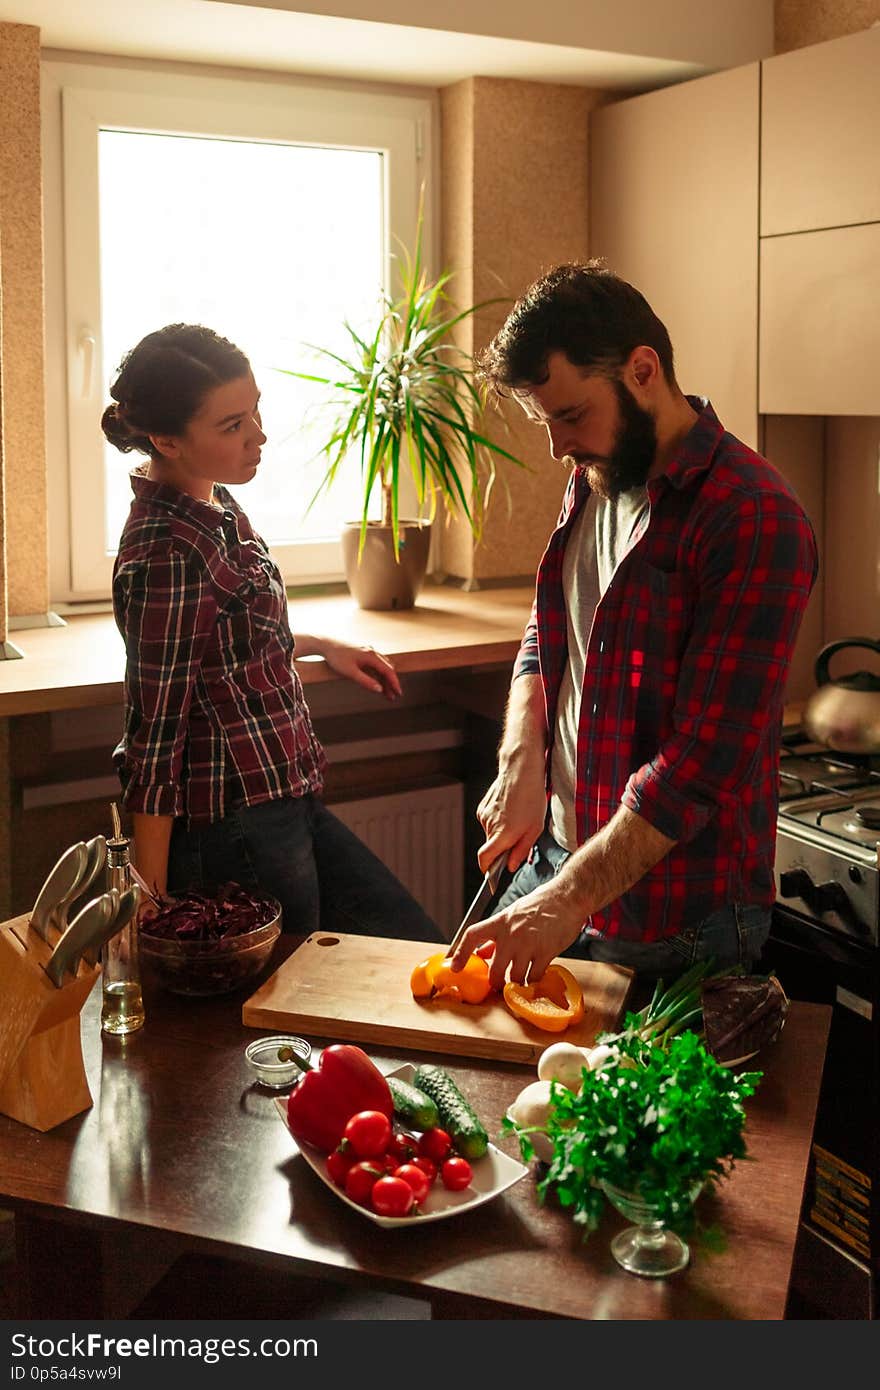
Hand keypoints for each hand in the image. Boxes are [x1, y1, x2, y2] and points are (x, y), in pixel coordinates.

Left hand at [317, 638, 401, 700]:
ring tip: (386, 694)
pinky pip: (375, 665)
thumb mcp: (350, 672)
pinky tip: (378, 683)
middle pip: (387, 669)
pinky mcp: (363, 653)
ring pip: (382, 667)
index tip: (398, 693)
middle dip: (391, 684)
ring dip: (385, 680)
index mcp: (371, 656)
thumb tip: (379, 690)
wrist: (325, 644)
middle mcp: (373, 652)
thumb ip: (365, 681)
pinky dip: (378, 675)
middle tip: (393, 697)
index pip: (388, 671)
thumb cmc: (336, 657)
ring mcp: (368, 652)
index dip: (394, 683)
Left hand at [450, 879, 583, 989]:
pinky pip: (534, 976)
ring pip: (515, 977)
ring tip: (521, 978)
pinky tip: (535, 974)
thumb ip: (497, 934)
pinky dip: (534, 980)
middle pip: (495, 970)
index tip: (455, 966)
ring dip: (517, 982)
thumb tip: (483, 952)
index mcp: (500, 921)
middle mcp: (511, 934)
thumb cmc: (540, 905)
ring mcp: (529, 944)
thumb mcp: (513, 915)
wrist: (567, 898)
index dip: (461, 952)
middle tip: (499, 985)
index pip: (472, 935)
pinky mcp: (546, 952)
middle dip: (495, 982)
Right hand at [477, 760, 546, 876]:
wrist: (520, 770)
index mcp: (503, 833)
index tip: (492, 876)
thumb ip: (521, 850)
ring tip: (516, 819)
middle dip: (501, 848)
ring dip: (501, 833)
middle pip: (490, 847)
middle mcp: (490, 825)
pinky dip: (497, 822)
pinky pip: (488, 823)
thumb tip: (511, 866)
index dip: (487, 870)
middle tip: (518, 838)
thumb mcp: (535, 828)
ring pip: (490, 834)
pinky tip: (509, 811)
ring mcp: (484, 815)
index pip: (484, 859)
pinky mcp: (482, 807)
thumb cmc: (531, 797)